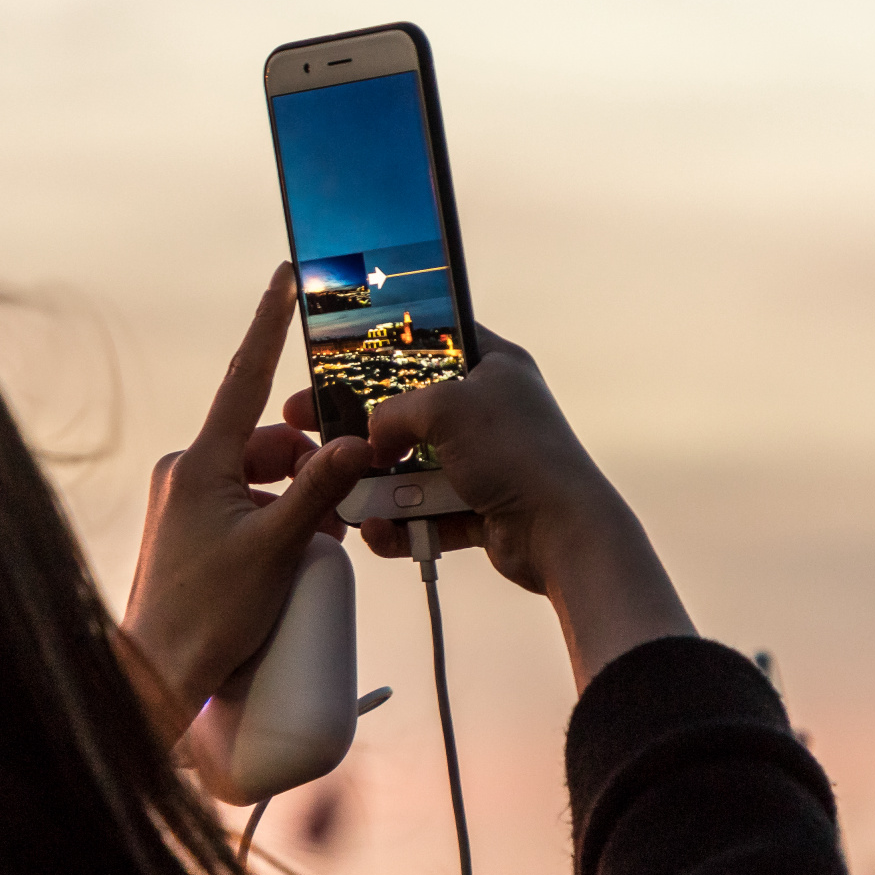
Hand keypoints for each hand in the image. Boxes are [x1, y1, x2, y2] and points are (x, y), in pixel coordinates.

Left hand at [123, 263, 369, 738]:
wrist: (158, 673)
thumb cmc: (208, 617)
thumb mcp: (277, 552)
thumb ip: (320, 492)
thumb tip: (358, 443)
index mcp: (203, 462)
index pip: (246, 376)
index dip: (271, 323)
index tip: (286, 277)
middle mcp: (188, 470)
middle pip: (267, 442)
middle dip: (308, 469)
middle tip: (336, 518)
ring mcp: (184, 499)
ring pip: (259, 476)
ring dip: (295, 501)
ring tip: (313, 549)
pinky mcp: (186, 527)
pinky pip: (242, 503)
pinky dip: (273, 519)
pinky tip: (289, 558)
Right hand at [281, 324, 694, 687]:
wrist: (561, 532)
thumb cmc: (518, 453)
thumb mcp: (443, 406)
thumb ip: (394, 410)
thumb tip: (372, 436)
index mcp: (494, 366)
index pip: (433, 341)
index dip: (386, 348)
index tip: (340, 359)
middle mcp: (489, 411)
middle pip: (410, 412)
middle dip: (364, 428)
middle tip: (313, 425)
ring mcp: (484, 461)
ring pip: (412, 468)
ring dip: (380, 487)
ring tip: (347, 495)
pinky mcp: (478, 506)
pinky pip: (426, 513)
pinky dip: (402, 524)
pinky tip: (379, 530)